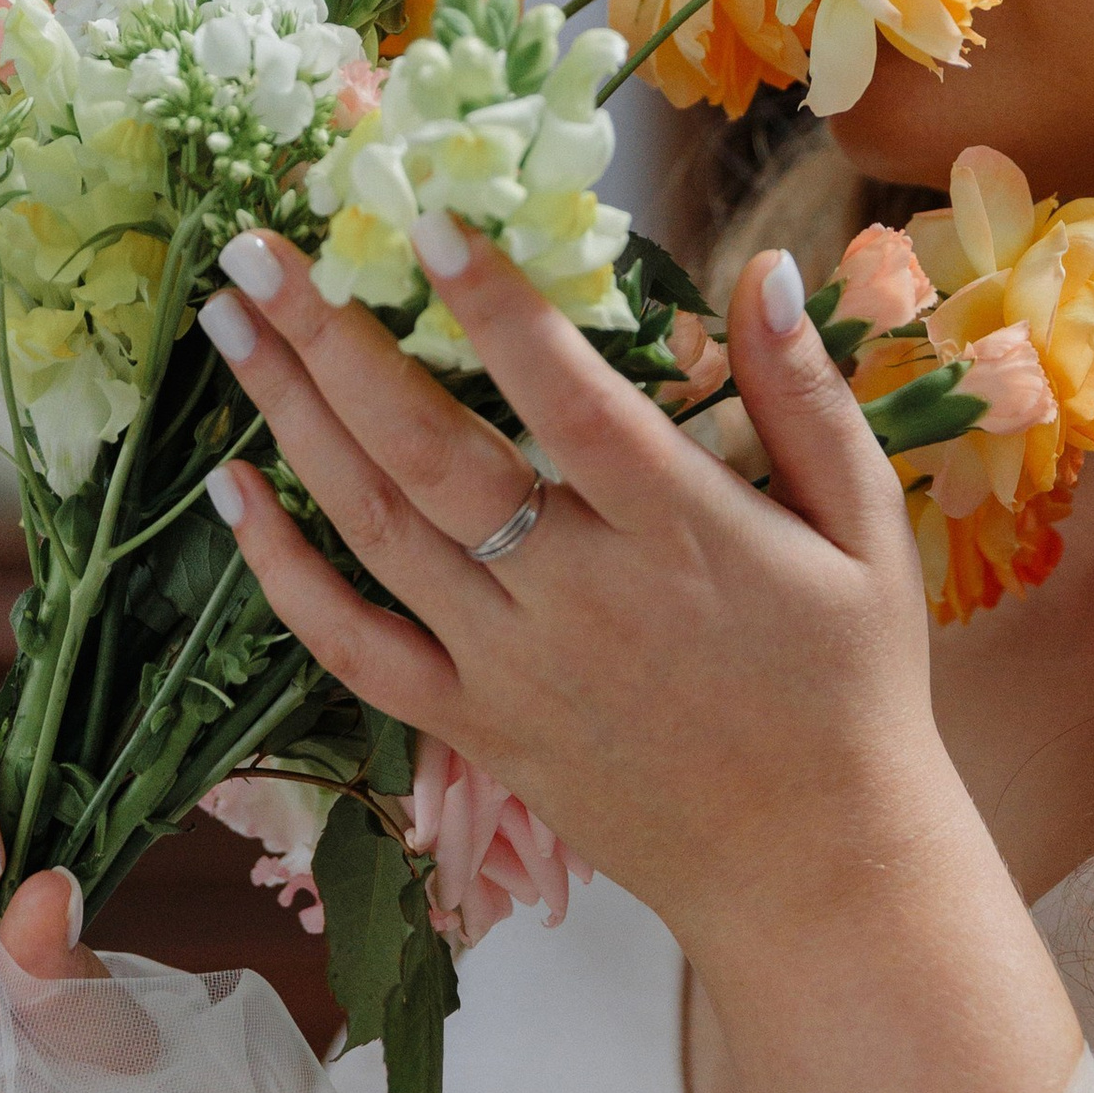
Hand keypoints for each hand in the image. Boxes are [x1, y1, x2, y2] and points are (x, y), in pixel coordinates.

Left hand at [194, 225, 954, 947]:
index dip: (495, 307)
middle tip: (257, 250)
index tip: (426, 221)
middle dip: (334, 341)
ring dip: (288, 419)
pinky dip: (280, 571)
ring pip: (374, 529)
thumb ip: (808, 397)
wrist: (815, 871)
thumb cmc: (850, 687)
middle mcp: (579, 595)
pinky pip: (351, 647)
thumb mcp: (866, 530)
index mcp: (682, 532)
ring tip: (227, 323)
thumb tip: (762, 271)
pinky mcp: (474, 729)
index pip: (568, 398)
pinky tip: (229, 492)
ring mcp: (512, 667)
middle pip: (430, 452)